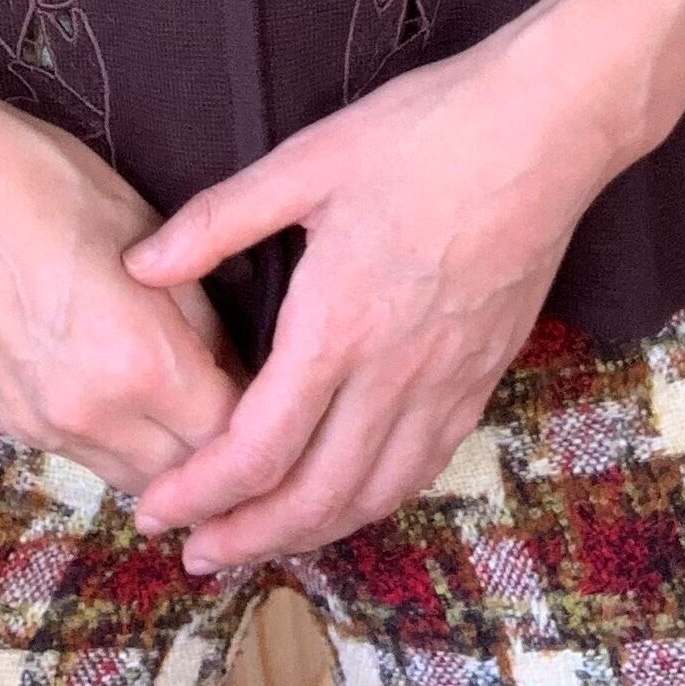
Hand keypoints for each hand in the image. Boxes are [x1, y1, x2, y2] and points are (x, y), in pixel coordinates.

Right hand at [0, 0, 244, 495]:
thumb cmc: (47, 183)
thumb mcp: (150, 233)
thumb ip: (197, 311)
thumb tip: (228, 360)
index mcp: (143, 361)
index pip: (234, 435)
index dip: (264, 415)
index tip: (275, 387)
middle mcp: (93, 412)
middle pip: (187, 476)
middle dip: (221, 449)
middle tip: (235, 401)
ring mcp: (42, 423)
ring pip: (131, 476)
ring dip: (166, 453)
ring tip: (182, 400)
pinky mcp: (4, 418)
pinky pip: (79, 453)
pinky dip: (111, 436)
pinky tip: (116, 387)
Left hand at [117, 0, 684, 569]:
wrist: (545, 130)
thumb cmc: (424, 135)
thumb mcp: (307, 161)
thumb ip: (219, 221)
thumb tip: (139, 267)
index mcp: (337, 327)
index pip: (257, 448)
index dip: (200, 492)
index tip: (156, 511)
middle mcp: (393, 375)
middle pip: (313, 496)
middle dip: (248, 537)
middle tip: (198, 555)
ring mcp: (447, 381)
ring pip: (375, 494)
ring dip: (312, 532)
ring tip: (265, 543)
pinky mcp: (484, 373)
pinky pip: (424, 465)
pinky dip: (376, 499)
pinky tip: (352, 495)